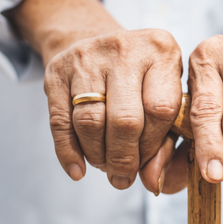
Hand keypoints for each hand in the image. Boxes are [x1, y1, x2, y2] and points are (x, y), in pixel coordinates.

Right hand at [43, 29, 182, 192]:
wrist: (97, 40)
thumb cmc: (142, 78)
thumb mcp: (164, 97)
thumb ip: (165, 141)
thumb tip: (151, 183)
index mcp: (162, 52)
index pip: (160, 110)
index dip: (152, 147)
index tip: (146, 165)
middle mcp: (126, 49)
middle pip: (124, 119)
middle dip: (124, 159)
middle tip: (123, 177)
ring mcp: (88, 56)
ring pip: (90, 121)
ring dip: (98, 156)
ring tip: (105, 166)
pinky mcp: (57, 69)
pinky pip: (60, 121)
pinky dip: (69, 152)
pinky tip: (78, 169)